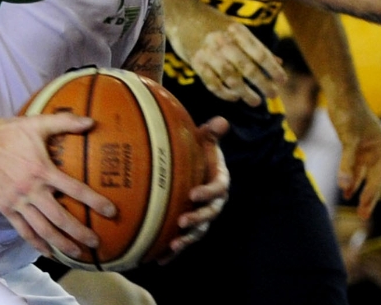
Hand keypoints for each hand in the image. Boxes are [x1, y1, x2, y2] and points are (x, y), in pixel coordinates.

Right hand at [0, 112, 115, 259]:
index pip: (74, 189)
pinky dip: (37, 244)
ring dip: (61, 243)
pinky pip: (23, 231)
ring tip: (77, 254)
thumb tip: (92, 121)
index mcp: (42, 170)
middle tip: (96, 243)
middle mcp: (30, 190)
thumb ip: (66, 122)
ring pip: (42, 230)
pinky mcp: (5, 208)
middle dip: (80, 233)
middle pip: (59, 218)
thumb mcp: (39, 123)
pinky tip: (49, 252)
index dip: (95, 201)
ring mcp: (16, 202)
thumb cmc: (10, 131)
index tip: (111, 211)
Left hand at [163, 116, 230, 259]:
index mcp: (220, 180)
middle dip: (197, 219)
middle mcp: (214, 201)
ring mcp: (203, 216)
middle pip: (210, 214)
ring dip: (187, 239)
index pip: (219, 188)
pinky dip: (173, 252)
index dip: (208, 192)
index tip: (193, 194)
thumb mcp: (205, 139)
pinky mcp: (191, 227)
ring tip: (173, 244)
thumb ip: (211, 132)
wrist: (194, 167)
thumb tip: (221, 120)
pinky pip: (184, 241)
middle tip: (182, 221)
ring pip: (198, 231)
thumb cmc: (199, 150)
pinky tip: (159, 260)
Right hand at [167, 0, 285, 106]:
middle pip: (247, 67)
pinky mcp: (196, 62)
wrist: (181, 14)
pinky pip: (212, 83)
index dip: (272, 68)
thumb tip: (279, 61)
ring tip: (256, 101)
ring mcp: (208, 52)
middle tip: (273, 94)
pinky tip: (234, 98)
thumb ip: (255, 46)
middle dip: (262, 83)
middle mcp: (223, 41)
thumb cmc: (214, 22)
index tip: (283, 80)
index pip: (259, 52)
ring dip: (245, 92)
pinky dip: (224, 93)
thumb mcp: (236, 28)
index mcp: (237, 30)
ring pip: (231, 78)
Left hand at [332, 106, 380, 218]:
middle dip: (369, 196)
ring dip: (360, 189)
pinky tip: (347, 190)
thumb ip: (348, 164)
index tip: (364, 209)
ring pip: (366, 174)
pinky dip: (353, 178)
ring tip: (357, 208)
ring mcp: (369, 148)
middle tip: (363, 216)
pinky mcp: (357, 146)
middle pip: (375, 178)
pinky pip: (357, 167)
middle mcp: (380, 149)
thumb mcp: (348, 139)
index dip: (372, 193)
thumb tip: (345, 187)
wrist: (340, 94)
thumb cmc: (348, 113)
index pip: (380, 176)